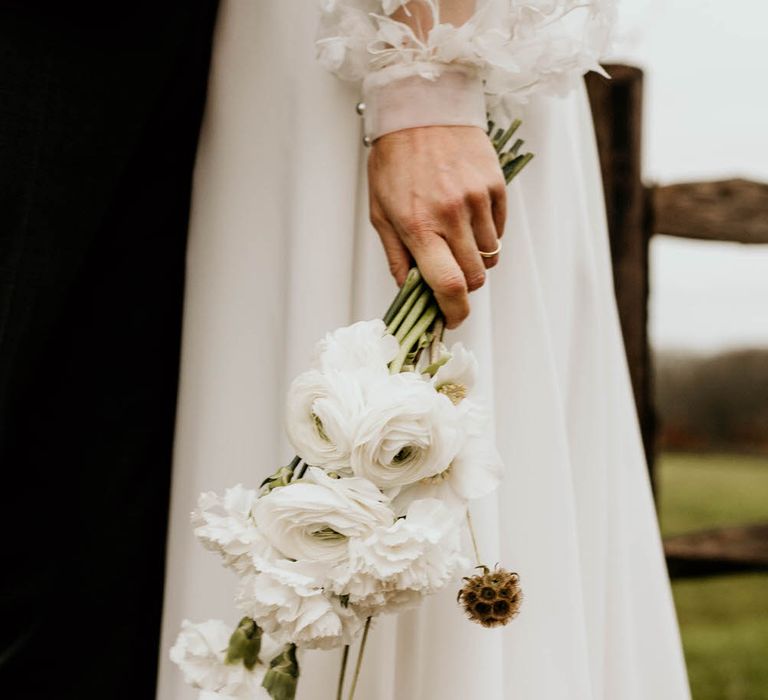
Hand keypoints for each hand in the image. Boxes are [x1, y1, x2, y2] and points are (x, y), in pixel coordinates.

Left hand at [368, 125, 506, 327]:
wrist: (421, 105)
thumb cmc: (394, 161)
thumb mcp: (381, 212)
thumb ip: (398, 257)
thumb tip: (412, 292)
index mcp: (419, 226)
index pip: (449, 286)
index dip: (454, 312)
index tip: (452, 319)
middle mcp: (452, 215)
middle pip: (475, 278)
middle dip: (463, 285)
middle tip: (449, 271)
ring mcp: (478, 199)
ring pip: (491, 256)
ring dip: (475, 258)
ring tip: (456, 235)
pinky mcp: (495, 185)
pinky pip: (500, 230)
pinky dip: (487, 234)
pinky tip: (467, 214)